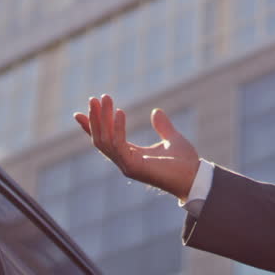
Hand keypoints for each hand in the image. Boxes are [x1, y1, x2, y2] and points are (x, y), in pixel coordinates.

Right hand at [74, 95, 199, 200]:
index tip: (78, 112)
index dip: (91, 126)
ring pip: (105, 141)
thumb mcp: (172, 138)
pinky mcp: (133, 167)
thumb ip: (162, 126)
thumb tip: (156, 111)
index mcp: (130, 155)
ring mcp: (127, 166)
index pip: (105, 139)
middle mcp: (125, 161)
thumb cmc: (185, 162)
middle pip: (100, 139)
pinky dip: (117, 128)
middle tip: (94, 98)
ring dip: (102, 119)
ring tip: (105, 98)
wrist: (195, 177)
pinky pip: (119, 145)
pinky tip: (120, 111)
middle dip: (95, 118)